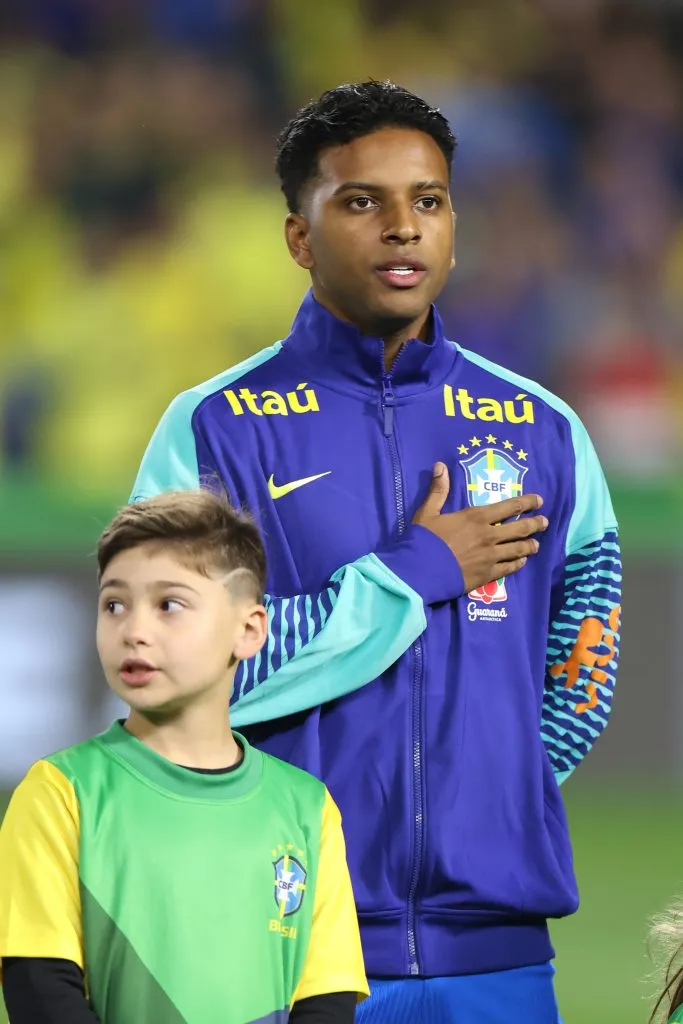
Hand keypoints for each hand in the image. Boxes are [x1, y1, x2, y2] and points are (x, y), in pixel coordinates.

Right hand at [413, 462, 547, 592]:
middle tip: (545, 522)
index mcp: (476, 517)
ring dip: (530, 546)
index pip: (509, 507)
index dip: (526, 502)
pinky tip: (522, 562)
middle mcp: (489, 535)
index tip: (539, 500)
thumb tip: (440, 465)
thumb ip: (438, 490)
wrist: (420, 571)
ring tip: (537, 545)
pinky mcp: (488, 574)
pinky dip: (518, 564)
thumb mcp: (427, 512)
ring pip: (519, 549)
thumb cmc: (423, 540)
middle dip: (536, 524)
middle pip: (521, 528)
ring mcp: (491, 556)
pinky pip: (510, 568)